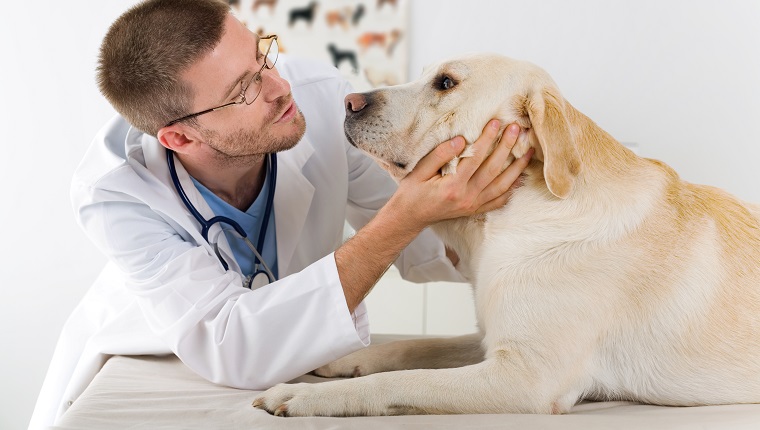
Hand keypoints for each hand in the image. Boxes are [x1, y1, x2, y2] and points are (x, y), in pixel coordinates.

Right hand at [389, 120, 532, 231]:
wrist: (410, 217)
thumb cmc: (412, 192)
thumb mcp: (419, 171)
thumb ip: (439, 155)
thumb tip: (461, 140)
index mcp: (453, 186)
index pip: (476, 157)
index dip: (488, 138)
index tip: (497, 122)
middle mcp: (467, 197)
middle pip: (494, 169)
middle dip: (507, 147)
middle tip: (518, 129)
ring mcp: (473, 205)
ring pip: (502, 185)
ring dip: (517, 167)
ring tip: (529, 150)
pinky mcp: (476, 210)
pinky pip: (499, 200)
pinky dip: (512, 189)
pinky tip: (521, 177)